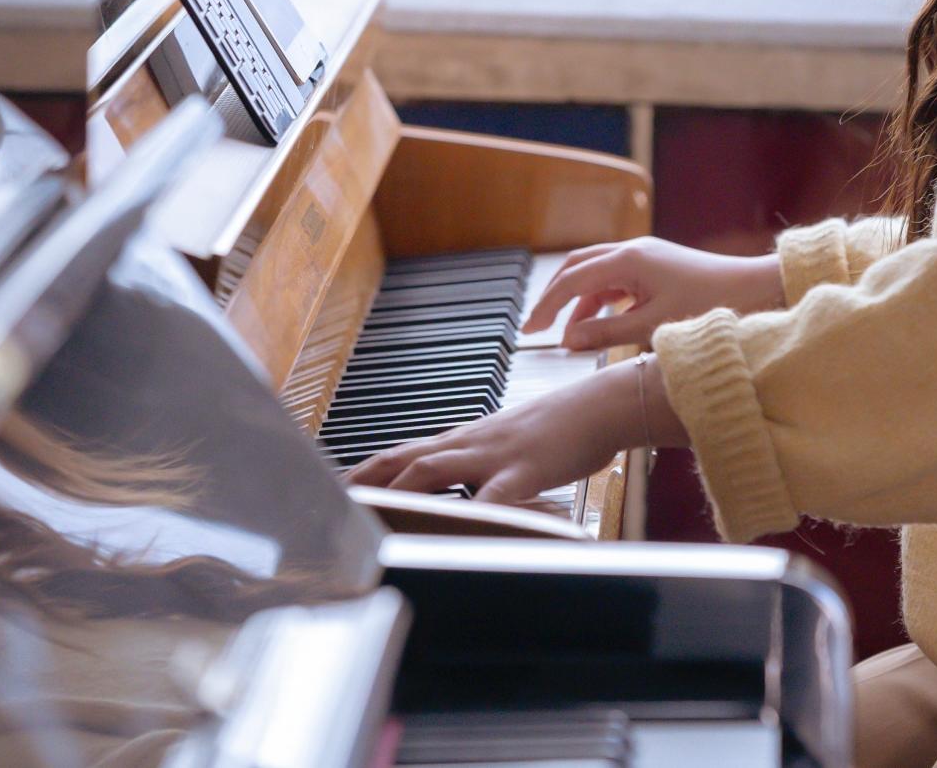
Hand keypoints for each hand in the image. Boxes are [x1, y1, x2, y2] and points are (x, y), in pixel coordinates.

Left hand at [344, 359, 680, 505]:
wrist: (601, 404)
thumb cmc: (561, 428)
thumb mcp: (512, 447)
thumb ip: (484, 467)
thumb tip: (466, 489)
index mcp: (466, 441)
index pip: (404, 453)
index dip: (370, 471)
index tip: (340, 487)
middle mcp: (470, 444)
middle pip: (406, 460)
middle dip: (369, 483)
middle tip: (335, 504)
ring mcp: (494, 455)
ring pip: (434, 470)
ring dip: (400, 492)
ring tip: (373, 514)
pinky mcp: (525, 470)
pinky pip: (495, 496)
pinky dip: (474, 514)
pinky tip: (458, 532)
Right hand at [527, 238, 785, 351]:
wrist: (754, 289)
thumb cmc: (710, 305)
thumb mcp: (653, 326)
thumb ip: (607, 333)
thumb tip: (569, 339)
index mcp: (628, 259)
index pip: (572, 280)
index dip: (547, 305)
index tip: (530, 330)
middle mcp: (632, 250)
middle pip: (577, 267)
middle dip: (555, 295)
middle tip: (538, 324)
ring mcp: (645, 256)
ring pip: (596, 272)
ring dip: (579, 300)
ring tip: (570, 332)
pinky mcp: (656, 266)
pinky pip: (615, 278)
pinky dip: (601, 299)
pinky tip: (600, 322)